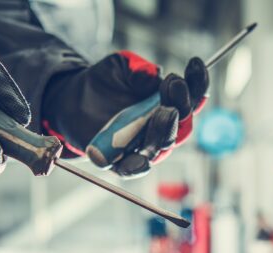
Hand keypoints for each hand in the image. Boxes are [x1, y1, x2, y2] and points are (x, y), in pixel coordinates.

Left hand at [41, 51, 208, 177]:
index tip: (194, 63)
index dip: (198, 83)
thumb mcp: (119, 66)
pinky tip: (140, 159)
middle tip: (174, 88)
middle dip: (182, 107)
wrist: (74, 100)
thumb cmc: (104, 81)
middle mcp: (162, 127)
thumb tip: (154, 74)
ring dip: (164, 130)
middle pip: (183, 125)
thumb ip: (138, 68)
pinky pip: (134, 169)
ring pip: (163, 146)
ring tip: (161, 113)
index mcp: (168, 103)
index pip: (192, 97)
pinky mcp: (122, 161)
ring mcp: (144, 145)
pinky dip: (138, 166)